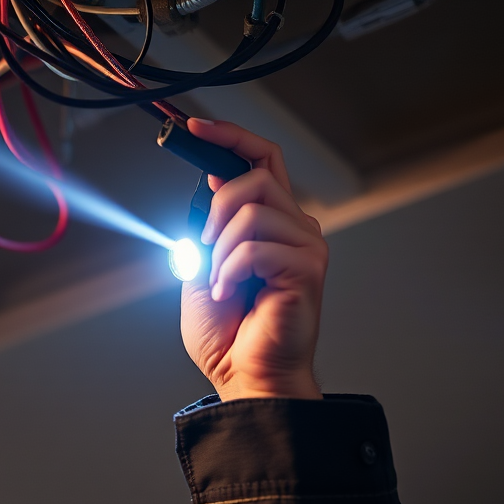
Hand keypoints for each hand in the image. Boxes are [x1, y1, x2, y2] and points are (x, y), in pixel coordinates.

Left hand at [179, 119, 327, 400]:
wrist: (243, 374)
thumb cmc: (228, 332)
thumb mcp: (201, 266)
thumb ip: (208, 226)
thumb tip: (209, 184)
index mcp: (271, 222)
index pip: (261, 160)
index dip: (230, 138)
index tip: (195, 129)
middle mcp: (294, 227)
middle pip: (255, 178)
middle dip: (216, 211)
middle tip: (206, 250)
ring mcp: (305, 246)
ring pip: (252, 212)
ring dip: (220, 251)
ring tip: (220, 283)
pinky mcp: (308, 269)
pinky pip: (254, 247)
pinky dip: (228, 272)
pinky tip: (229, 294)